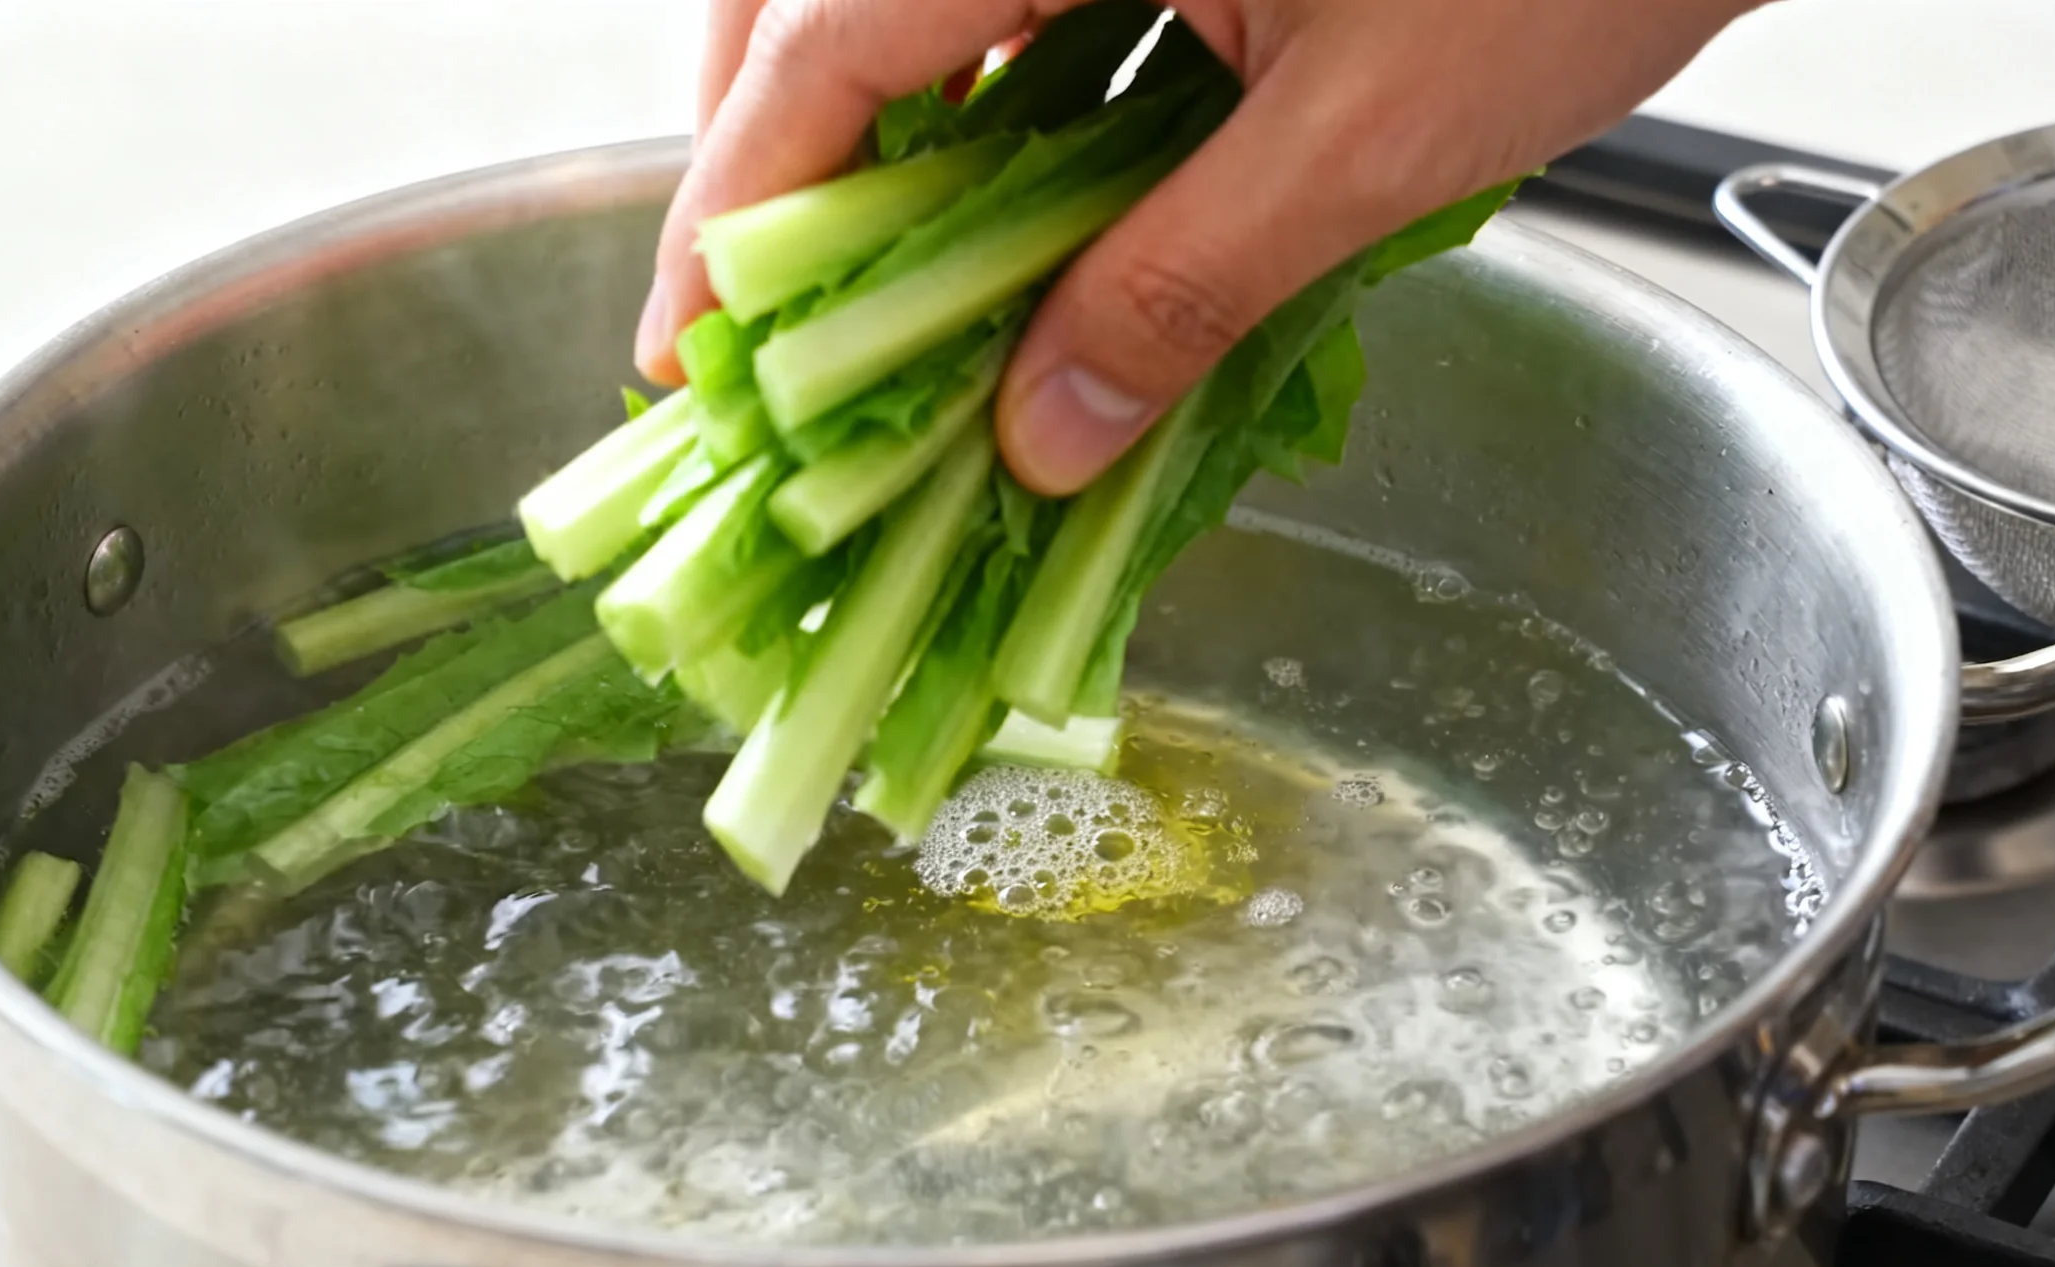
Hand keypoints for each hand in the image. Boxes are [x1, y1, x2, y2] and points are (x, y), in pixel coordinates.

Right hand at [640, 0, 1758, 494]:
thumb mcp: (1371, 140)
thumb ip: (1178, 290)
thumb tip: (1036, 436)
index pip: (826, 58)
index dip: (737, 224)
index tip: (682, 359)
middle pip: (822, 4)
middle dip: (783, 176)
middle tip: (773, 343)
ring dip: (890, 144)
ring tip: (886, 306)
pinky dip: (999, 96)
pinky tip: (1024, 216)